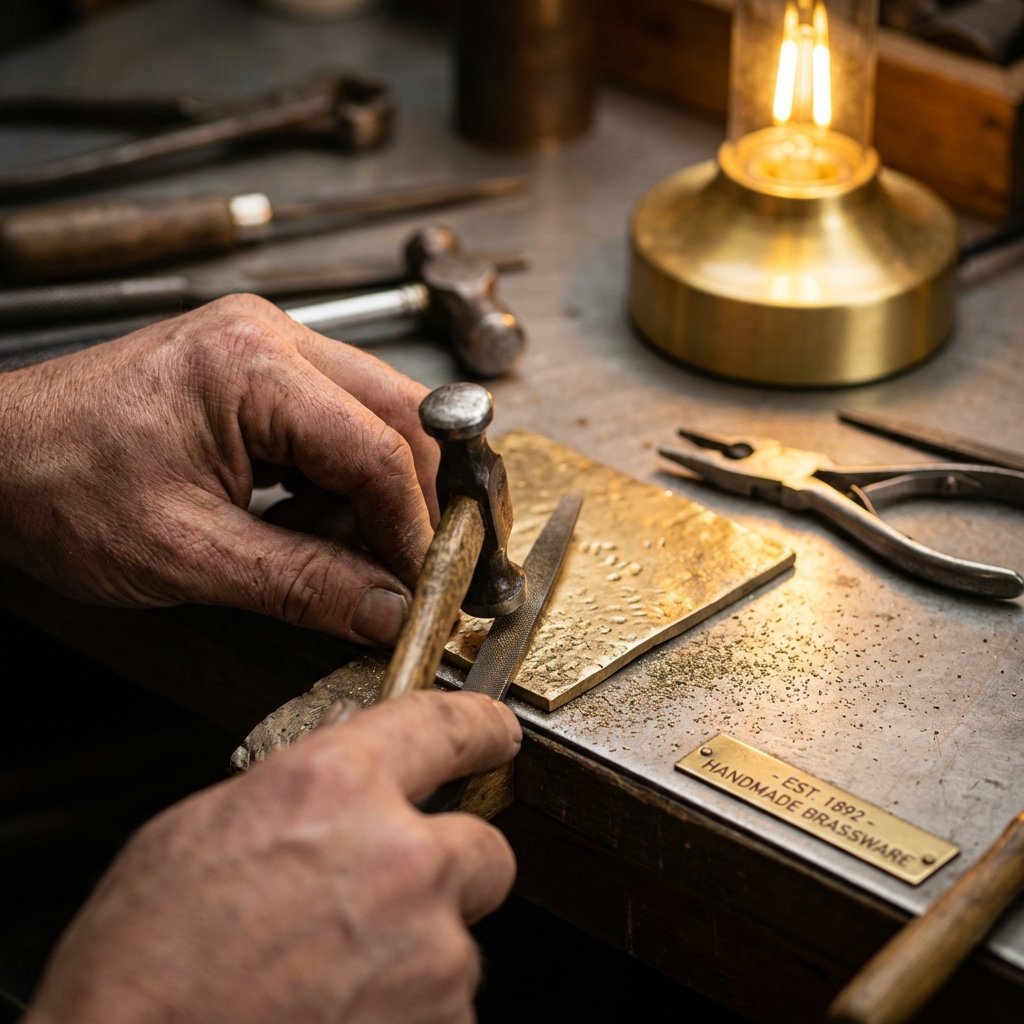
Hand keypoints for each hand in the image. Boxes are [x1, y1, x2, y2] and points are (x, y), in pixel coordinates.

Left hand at [0, 295, 439, 644]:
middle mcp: (272, 338)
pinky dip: (340, 484)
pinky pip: (337, 426)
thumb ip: (302, 583)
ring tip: (341, 555)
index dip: (412, 526)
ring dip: (376, 496)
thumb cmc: (57, 487)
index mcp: (252, 366)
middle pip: (400, 417)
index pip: (379, 449)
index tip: (421, 584)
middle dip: (413, 502)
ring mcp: (268, 349)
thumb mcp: (186, 554)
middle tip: (412, 569)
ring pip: (376, 421)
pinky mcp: (260, 374)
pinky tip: (308, 524)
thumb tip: (387, 609)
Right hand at [23, 689, 520, 1023]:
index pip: (444, 726)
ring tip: (332, 975)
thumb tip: (346, 790)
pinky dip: (406, 1013)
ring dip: (416, 954)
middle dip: (448, 869)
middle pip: (483, 848)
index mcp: (336, 787)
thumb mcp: (205, 830)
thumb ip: (300, 796)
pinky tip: (339, 1013)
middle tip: (390, 899)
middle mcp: (401, 860)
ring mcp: (429, 953)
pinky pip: (443, 1010)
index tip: (496, 731)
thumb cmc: (145, 966)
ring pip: (457, 940)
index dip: (480, 725)